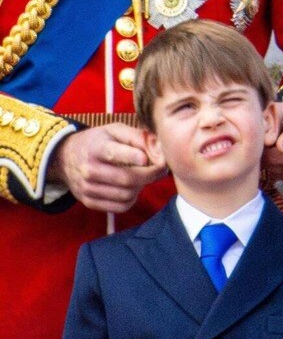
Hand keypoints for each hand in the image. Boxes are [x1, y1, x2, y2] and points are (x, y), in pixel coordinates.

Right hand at [48, 124, 167, 212]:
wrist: (65, 157)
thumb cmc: (98, 141)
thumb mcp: (114, 130)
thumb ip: (138, 136)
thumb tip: (159, 148)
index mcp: (96, 148)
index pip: (114, 153)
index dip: (133, 156)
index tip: (147, 158)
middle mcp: (89, 169)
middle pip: (127, 179)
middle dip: (151, 174)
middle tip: (161, 168)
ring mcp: (88, 188)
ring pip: (127, 195)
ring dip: (142, 186)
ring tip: (145, 176)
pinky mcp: (89, 202)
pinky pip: (120, 207)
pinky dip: (132, 199)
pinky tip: (132, 188)